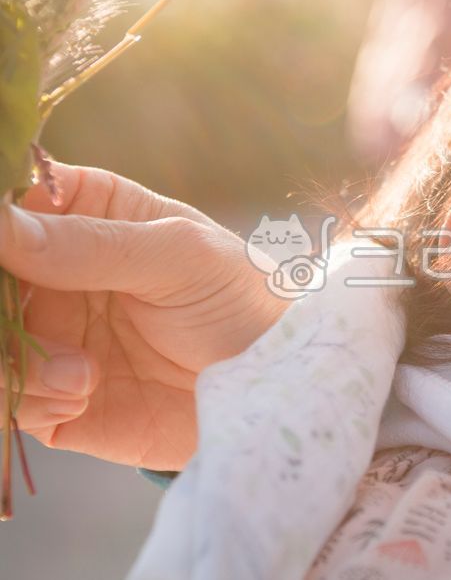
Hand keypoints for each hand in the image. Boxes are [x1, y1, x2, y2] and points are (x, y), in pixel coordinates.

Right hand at [0, 162, 287, 469]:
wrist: (271, 386)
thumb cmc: (240, 300)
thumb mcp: (181, 257)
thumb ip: (93, 243)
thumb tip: (0, 224)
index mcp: (85, 214)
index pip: (10, 201)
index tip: (6, 250)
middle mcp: (53, 272)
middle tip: (28, 322)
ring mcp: (49, 334)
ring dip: (12, 362)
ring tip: (82, 374)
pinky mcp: (52, 398)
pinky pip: (5, 400)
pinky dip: (30, 400)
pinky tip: (85, 395)